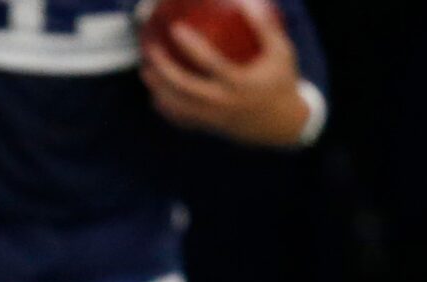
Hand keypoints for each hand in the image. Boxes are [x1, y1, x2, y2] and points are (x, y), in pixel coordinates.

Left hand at [142, 0, 314, 147]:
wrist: (280, 124)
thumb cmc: (280, 81)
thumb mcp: (280, 52)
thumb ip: (266, 27)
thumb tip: (249, 1)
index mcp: (239, 83)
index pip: (210, 62)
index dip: (191, 45)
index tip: (175, 28)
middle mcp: (221, 102)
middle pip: (182, 86)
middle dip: (161, 67)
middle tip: (150, 49)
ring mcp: (210, 117)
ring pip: (175, 105)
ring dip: (157, 87)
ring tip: (146, 69)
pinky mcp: (205, 126)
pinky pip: (178, 118)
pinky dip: (164, 106)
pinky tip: (155, 92)